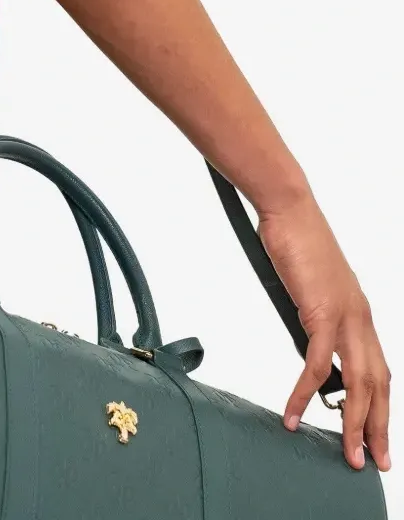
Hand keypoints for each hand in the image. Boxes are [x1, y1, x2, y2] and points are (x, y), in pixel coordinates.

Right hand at [258, 195, 390, 471]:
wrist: (288, 208)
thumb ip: (313, 310)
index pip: (380, 369)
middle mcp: (361, 317)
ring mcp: (345, 316)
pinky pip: (317, 366)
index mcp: (360, 310)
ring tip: (346, 453)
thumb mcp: (309, 282)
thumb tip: (304, 331)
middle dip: (377, 427)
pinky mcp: (320, 313)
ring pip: (359, 384)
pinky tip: (293, 413)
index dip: (381, 405)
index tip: (376, 433)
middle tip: (374, 459)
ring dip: (353, 423)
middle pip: (379, 385)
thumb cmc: (293, 237)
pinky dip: (304, 394)